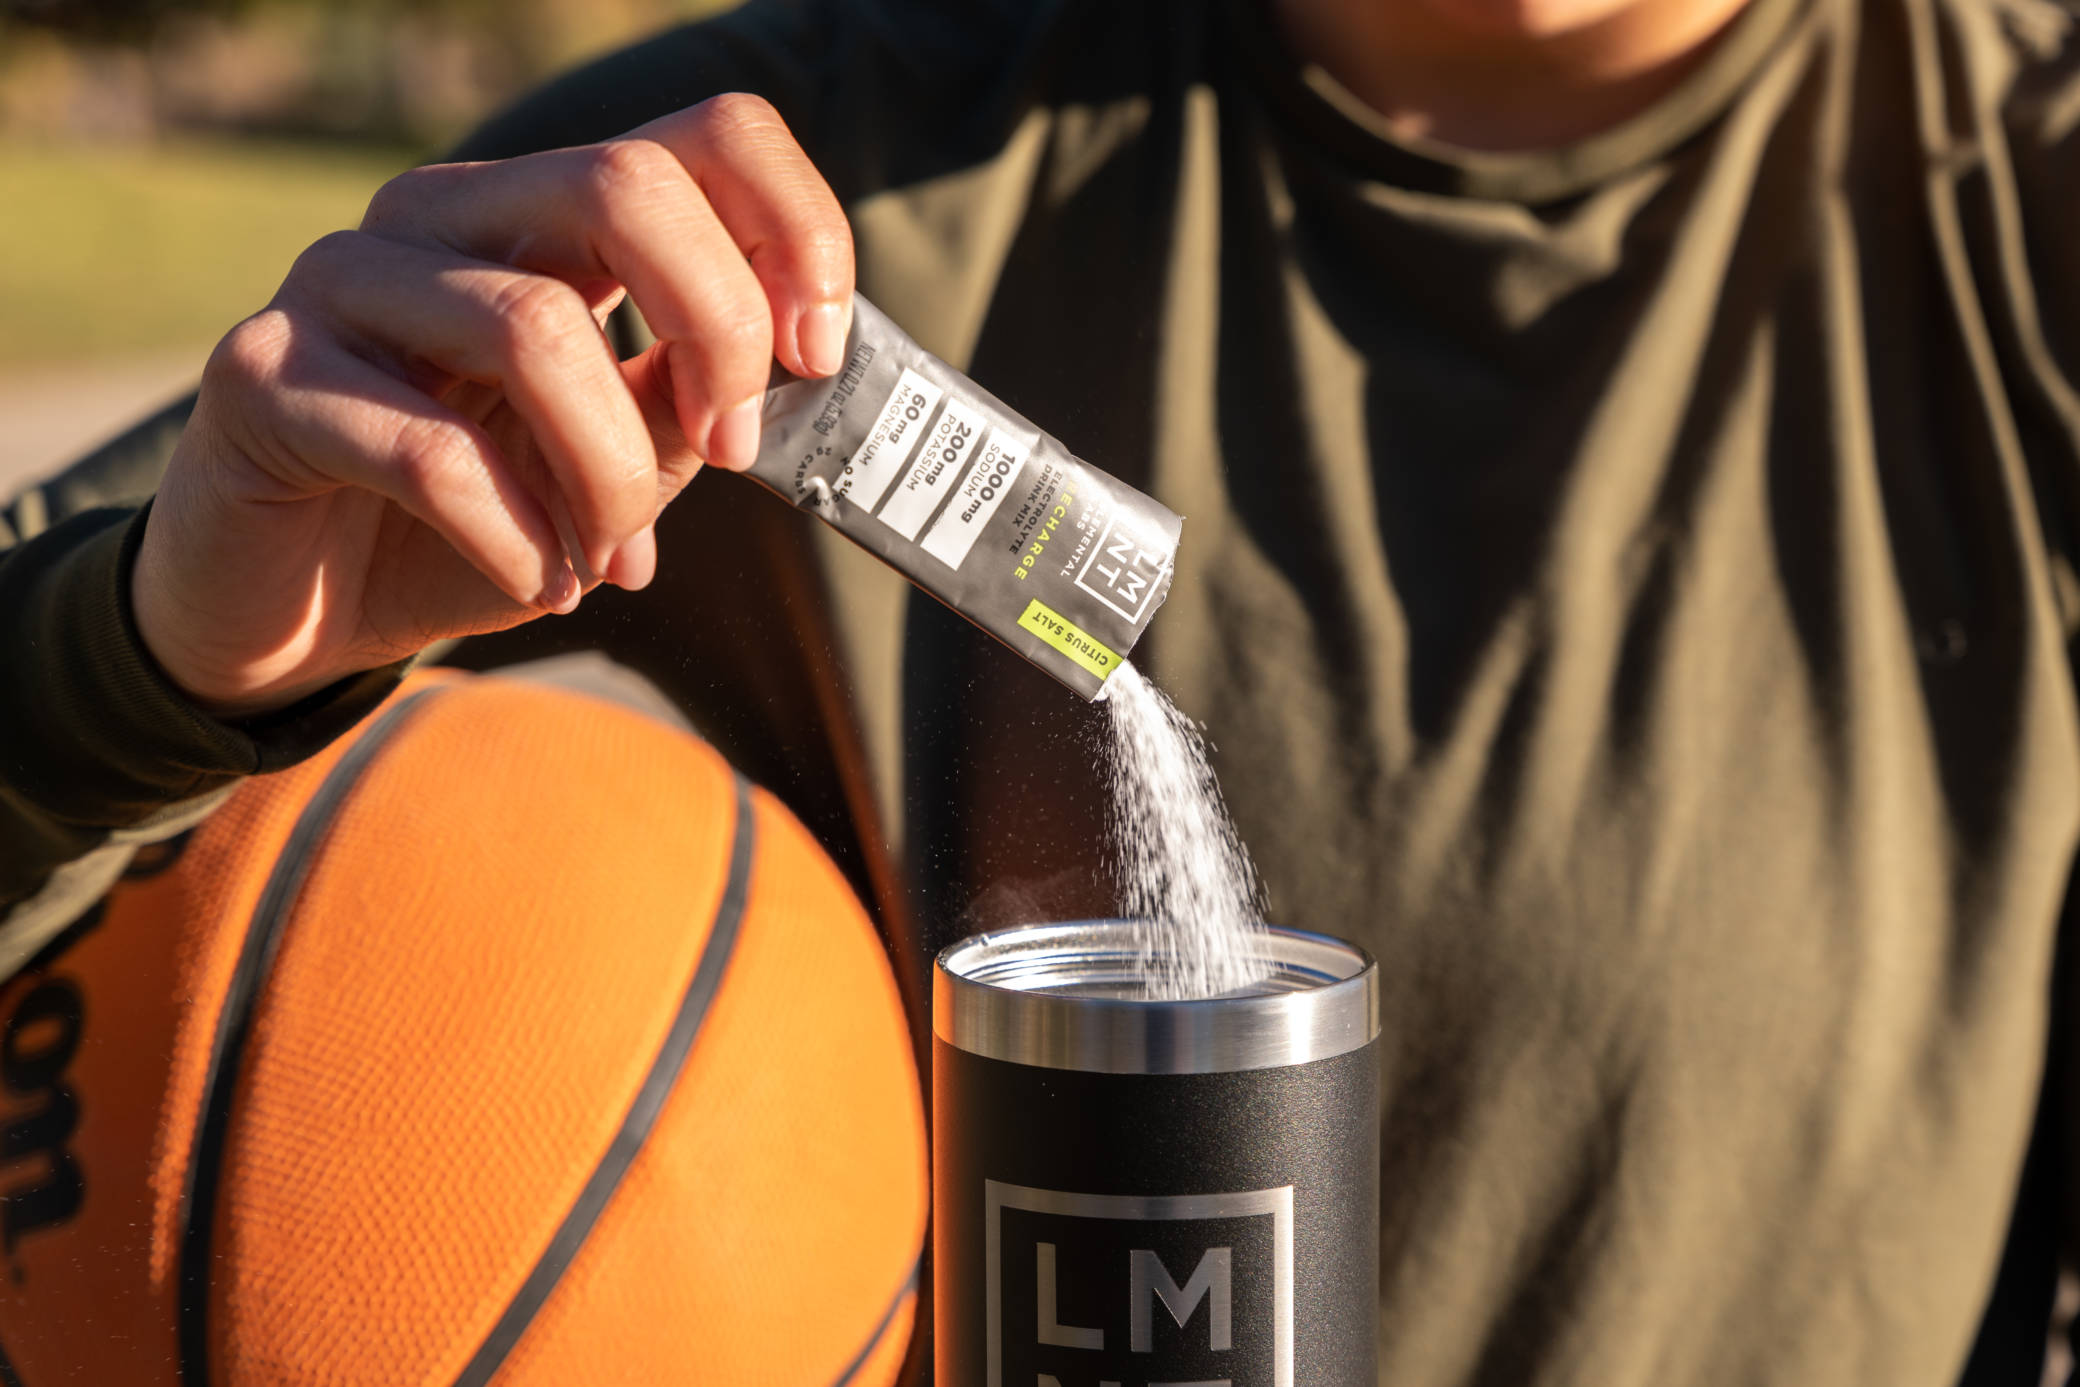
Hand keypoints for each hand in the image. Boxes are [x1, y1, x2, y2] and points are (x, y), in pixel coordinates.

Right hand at [132, 94, 852, 716]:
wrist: (291, 606)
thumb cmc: (468, 523)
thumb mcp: (609, 465)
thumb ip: (683, 407)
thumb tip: (773, 379)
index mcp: (542, 215)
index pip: (703, 137)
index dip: (794, 231)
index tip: (815, 356)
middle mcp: (441, 218)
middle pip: (625, 186)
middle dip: (713, 332)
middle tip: (726, 450)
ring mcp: (341, 281)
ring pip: (534, 329)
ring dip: (610, 477)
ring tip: (613, 559)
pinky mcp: (262, 377)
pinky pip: (432, 452)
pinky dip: (520, 540)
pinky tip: (538, 584)